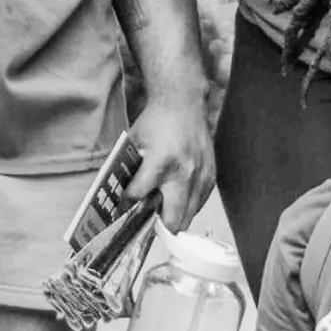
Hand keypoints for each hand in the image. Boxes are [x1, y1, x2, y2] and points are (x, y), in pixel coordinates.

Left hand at [126, 94, 214, 232]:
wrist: (183, 103)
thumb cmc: (155, 122)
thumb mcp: (134, 143)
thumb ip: (129, 170)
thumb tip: (119, 196)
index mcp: (160, 162)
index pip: (139, 196)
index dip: (128, 205)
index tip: (122, 208)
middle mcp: (183, 173)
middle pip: (172, 219)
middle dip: (157, 227)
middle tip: (147, 224)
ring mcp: (200, 176)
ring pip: (188, 216)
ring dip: (174, 219)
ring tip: (161, 214)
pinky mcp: (211, 176)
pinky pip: (199, 204)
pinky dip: (187, 207)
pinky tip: (177, 200)